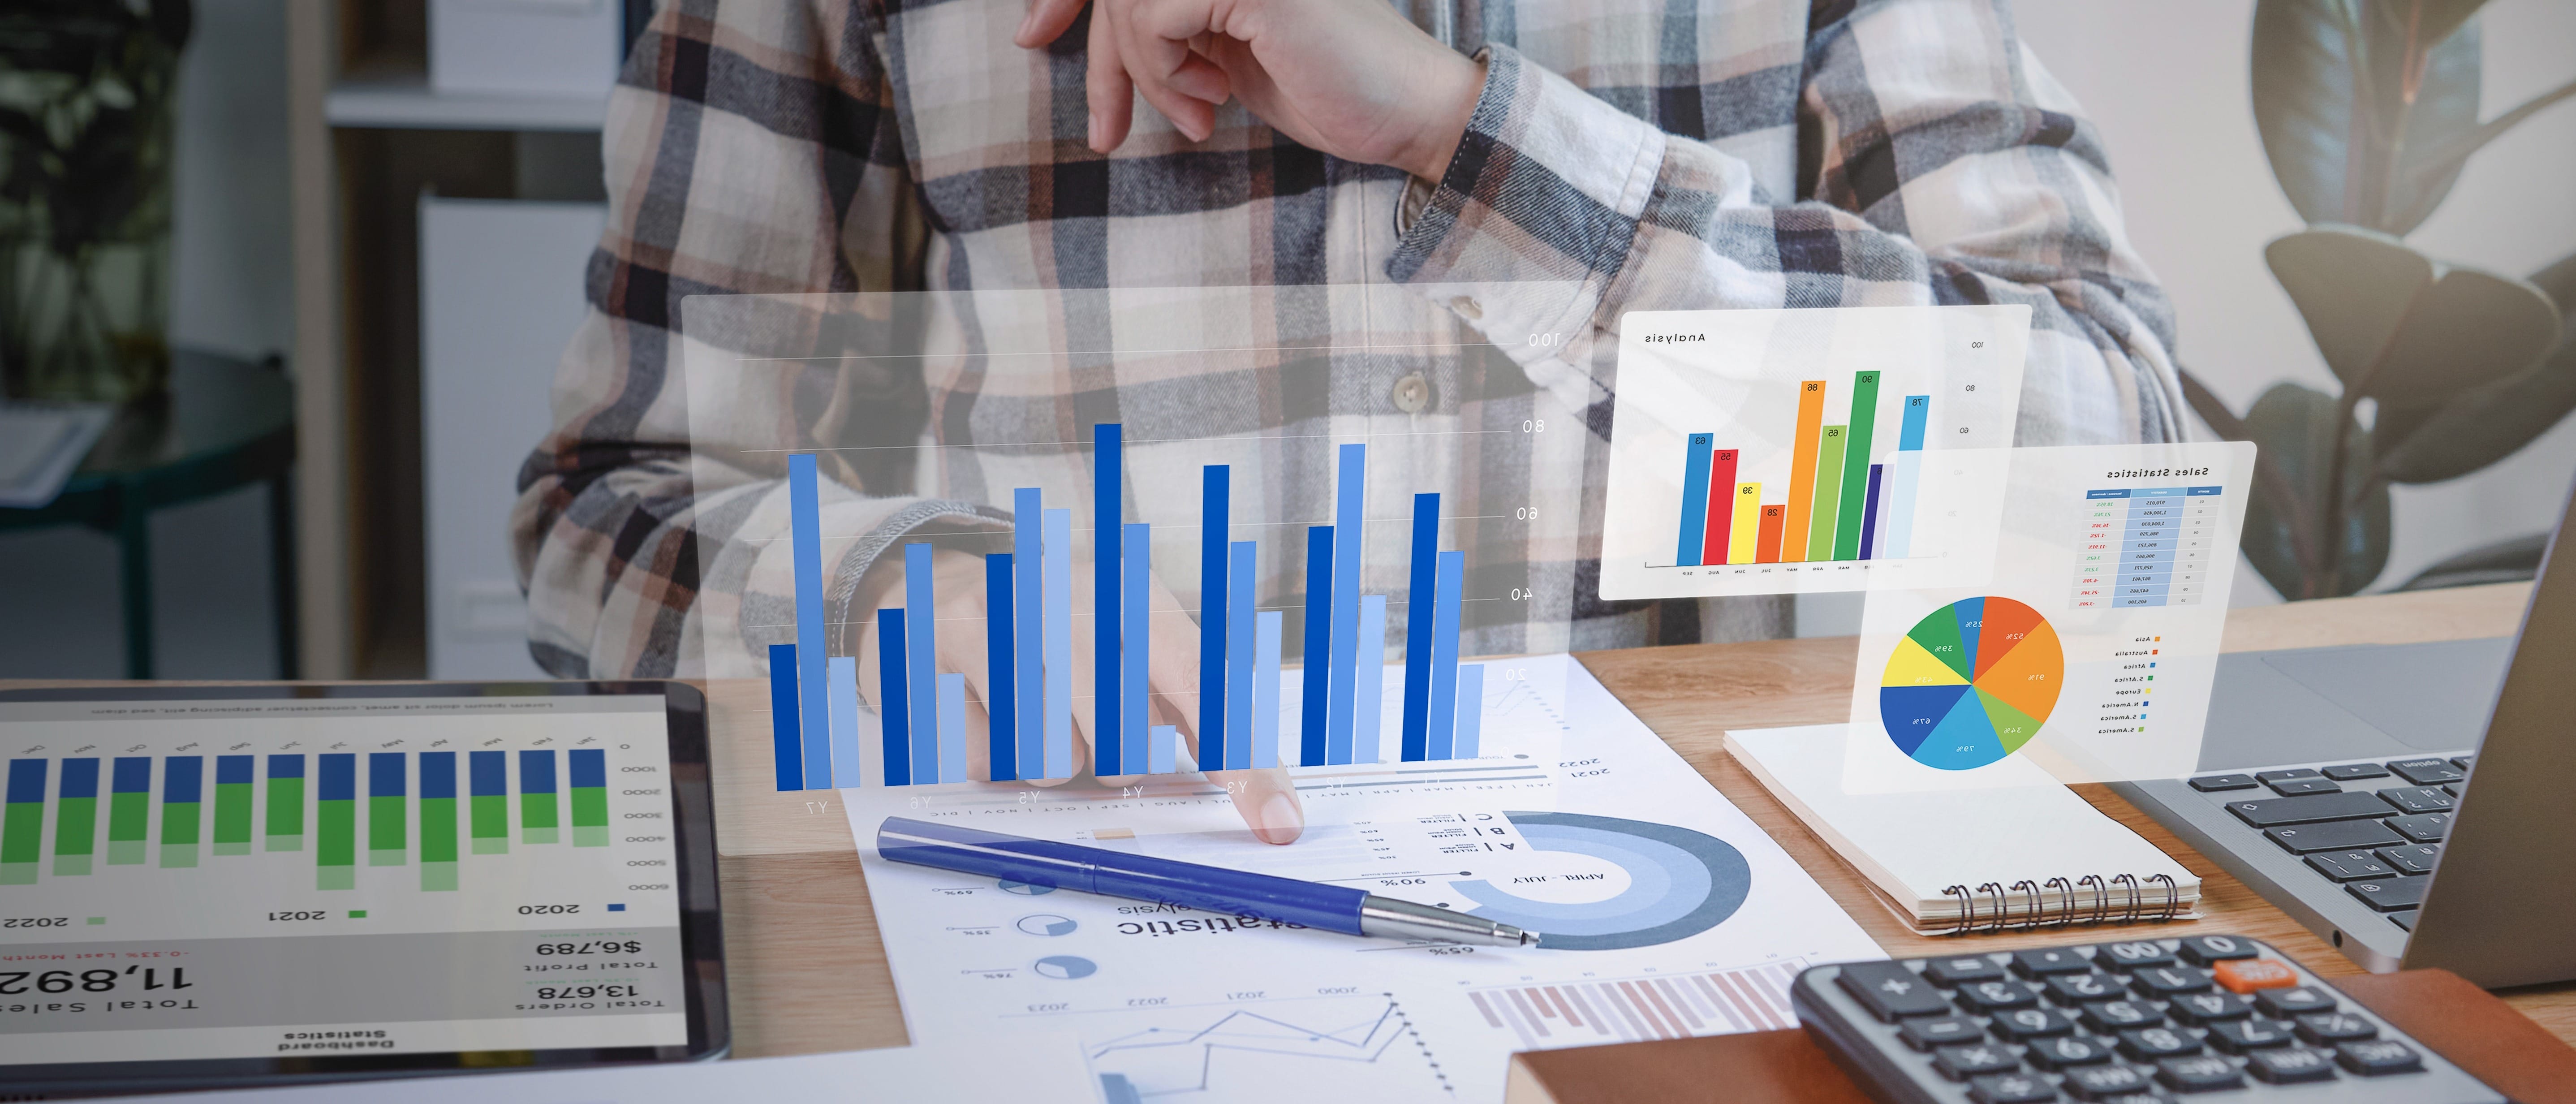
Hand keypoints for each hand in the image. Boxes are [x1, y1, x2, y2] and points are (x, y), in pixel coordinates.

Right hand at [855, 546, 1306, 843]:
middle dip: (1110, 759)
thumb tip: (1268, 806)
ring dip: (1052, 761)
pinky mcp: (946, 651)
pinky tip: (989, 707)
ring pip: (1054, 764)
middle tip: (1088, 722)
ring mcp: (1006, 623)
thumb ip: (1200, 712)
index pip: (1208, 691)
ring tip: (1038, 712)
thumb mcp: (1138, 642)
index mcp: (1138, 596)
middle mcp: (1077, 601)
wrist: (945, 577)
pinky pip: (987, 761)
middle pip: (1126, 749)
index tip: (1277, 825)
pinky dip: (993, 755)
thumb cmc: (1064, 629)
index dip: (1245, 765)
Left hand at [1014, 0, 1485, 180]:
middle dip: (1099, 58)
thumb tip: (1064, 19)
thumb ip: (1161, 21)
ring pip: (1129, 2)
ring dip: (1146, 76)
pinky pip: (1154, 19)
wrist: (1406, 112)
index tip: (1032, 34)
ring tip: (1195, 115)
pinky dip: (1167, 74)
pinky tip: (1214, 102)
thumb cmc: (1324, 85)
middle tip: (1106, 131)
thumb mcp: (1217, 48)